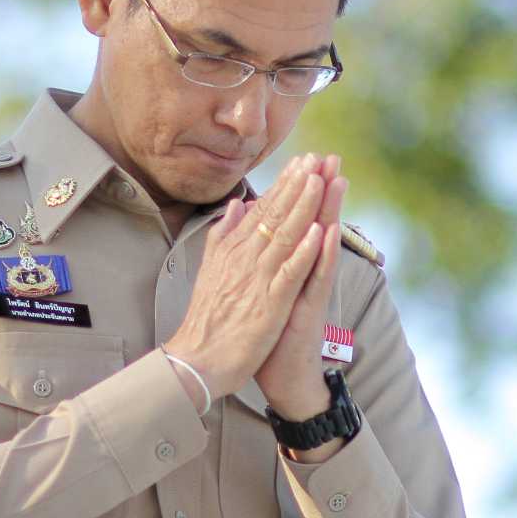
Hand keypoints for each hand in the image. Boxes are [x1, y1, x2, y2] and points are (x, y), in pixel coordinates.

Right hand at [163, 154, 330, 401]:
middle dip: (297, 186)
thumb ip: (223, 235)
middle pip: (275, 216)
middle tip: (316, 159)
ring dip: (303, 208)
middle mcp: (244, 259)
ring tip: (320, 181)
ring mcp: (257, 280)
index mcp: (233, 250)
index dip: (284, 185)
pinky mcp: (268, 304)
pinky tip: (318, 233)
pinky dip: (303, 252)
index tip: (301, 162)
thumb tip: (235, 205)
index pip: (262, 210)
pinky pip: (289, 273)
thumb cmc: (206, 319)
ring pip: (284, 237)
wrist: (196, 359)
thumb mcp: (210, 268)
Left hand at [255, 155, 345, 419]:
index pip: (295, 221)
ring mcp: (309, 291)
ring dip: (329, 213)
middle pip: (313, 224)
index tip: (304, 158)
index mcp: (289, 266)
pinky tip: (325, 233)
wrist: (281, 376)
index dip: (299, 190)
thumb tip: (252, 229)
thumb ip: (261, 259)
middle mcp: (304, 274)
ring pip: (321, 245)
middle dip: (320, 190)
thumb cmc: (270, 333)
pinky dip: (321, 256)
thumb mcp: (263, 290)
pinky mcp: (308, 310)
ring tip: (336, 180)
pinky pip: (316, 279)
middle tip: (330, 156)